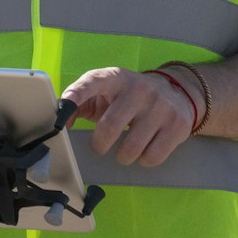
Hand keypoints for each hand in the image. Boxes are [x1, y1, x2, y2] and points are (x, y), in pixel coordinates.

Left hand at [61, 66, 194, 166]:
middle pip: (110, 127)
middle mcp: (138, 89)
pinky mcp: (177, 124)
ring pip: (131, 149)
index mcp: (115, 77)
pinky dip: (144, 160)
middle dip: (100, 145)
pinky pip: (152, 157)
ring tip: (124, 148)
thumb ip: (79, 102)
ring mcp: (160, 106)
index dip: (75, 97)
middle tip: (101, 146)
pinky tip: (144, 149)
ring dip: (122, 156)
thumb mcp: (105, 91)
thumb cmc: (128, 97)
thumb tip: (61, 123)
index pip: (91, 82)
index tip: (61, 114)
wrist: (175, 91)